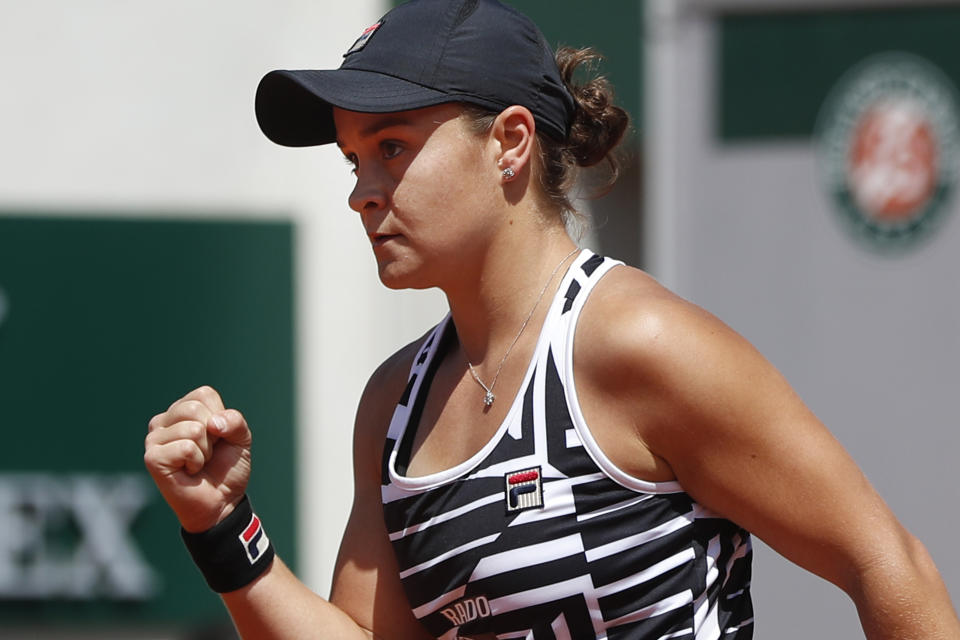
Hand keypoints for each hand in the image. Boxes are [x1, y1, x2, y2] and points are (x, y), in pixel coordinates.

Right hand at [144, 386, 251, 532]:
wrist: (222, 502)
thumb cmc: (226, 469)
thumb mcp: (240, 438)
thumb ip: (235, 421)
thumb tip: (213, 423)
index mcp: (181, 410)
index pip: (204, 395)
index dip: (220, 418)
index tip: (217, 438)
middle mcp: (163, 421)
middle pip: (195, 408)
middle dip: (213, 434)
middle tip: (207, 452)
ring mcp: (154, 439)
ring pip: (193, 428)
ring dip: (206, 451)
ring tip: (198, 463)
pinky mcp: (153, 458)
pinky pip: (186, 447)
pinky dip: (197, 461)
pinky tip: (190, 471)